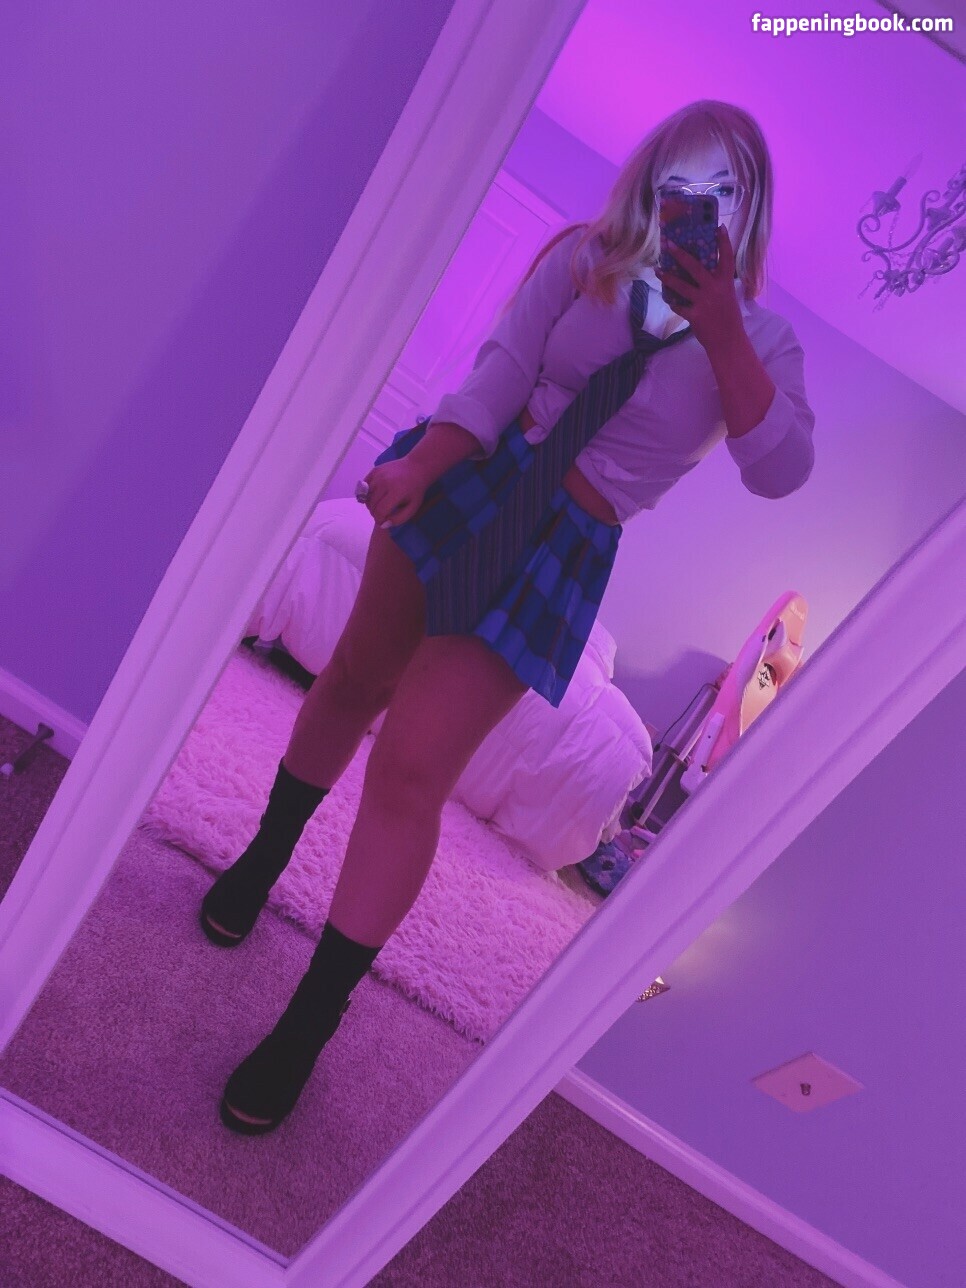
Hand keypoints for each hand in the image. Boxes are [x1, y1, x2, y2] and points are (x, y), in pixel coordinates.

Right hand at [360, 457, 428, 528]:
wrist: (416, 468)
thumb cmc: (415, 490)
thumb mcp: (413, 507)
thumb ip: (399, 518)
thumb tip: (383, 524)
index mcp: (396, 492)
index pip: (380, 511)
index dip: (379, 519)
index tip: (382, 521)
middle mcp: (384, 482)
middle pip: (372, 504)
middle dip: (375, 513)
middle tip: (381, 513)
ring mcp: (378, 475)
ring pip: (366, 496)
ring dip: (370, 504)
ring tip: (378, 505)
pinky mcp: (375, 470)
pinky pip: (365, 486)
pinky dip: (367, 494)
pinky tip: (375, 496)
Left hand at [656, 224, 744, 352]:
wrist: (728, 341)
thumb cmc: (729, 318)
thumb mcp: (728, 296)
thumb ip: (718, 284)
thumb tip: (703, 273)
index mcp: (725, 282)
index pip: (726, 257)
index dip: (723, 242)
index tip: (718, 227)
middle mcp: (715, 289)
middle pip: (695, 267)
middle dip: (680, 255)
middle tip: (669, 244)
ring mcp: (704, 302)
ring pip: (681, 285)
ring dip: (667, 277)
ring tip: (658, 270)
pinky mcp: (695, 315)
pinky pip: (679, 306)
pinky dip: (673, 302)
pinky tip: (668, 299)